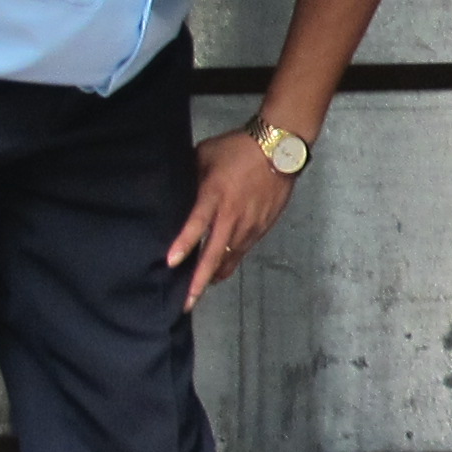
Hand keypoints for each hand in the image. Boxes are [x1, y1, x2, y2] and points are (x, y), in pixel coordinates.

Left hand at [169, 129, 295, 309]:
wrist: (280, 150)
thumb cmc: (238, 149)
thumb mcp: (205, 155)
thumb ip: (189, 176)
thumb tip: (173, 189)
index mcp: (215, 195)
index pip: (197, 224)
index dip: (184, 244)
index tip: (171, 263)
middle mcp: (232, 216)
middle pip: (214, 255)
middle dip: (199, 281)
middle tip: (187, 303)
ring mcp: (250, 225)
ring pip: (229, 259)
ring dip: (214, 275)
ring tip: (200, 289)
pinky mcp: (262, 228)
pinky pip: (242, 250)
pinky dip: (230, 261)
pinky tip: (221, 268)